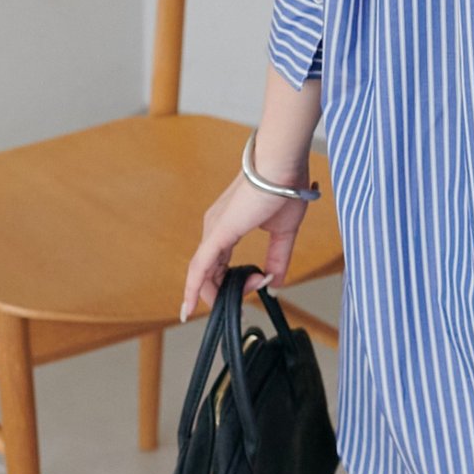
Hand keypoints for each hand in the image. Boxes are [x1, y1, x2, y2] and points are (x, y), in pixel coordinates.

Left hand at [178, 169, 309, 322]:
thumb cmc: (285, 187)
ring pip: (202, 274)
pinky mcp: (217, 233)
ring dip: (219, 293)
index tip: (262, 281)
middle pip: (209, 272)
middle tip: (254, 288)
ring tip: (240, 298)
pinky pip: (199, 269)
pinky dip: (193, 290)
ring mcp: (213, 230)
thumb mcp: (284, 231)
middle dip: (228, 290)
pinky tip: (189, 307)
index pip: (220, 263)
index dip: (237, 281)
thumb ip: (278, 257)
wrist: (282, 165)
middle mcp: (215, 228)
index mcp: (229, 225)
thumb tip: (275, 281)